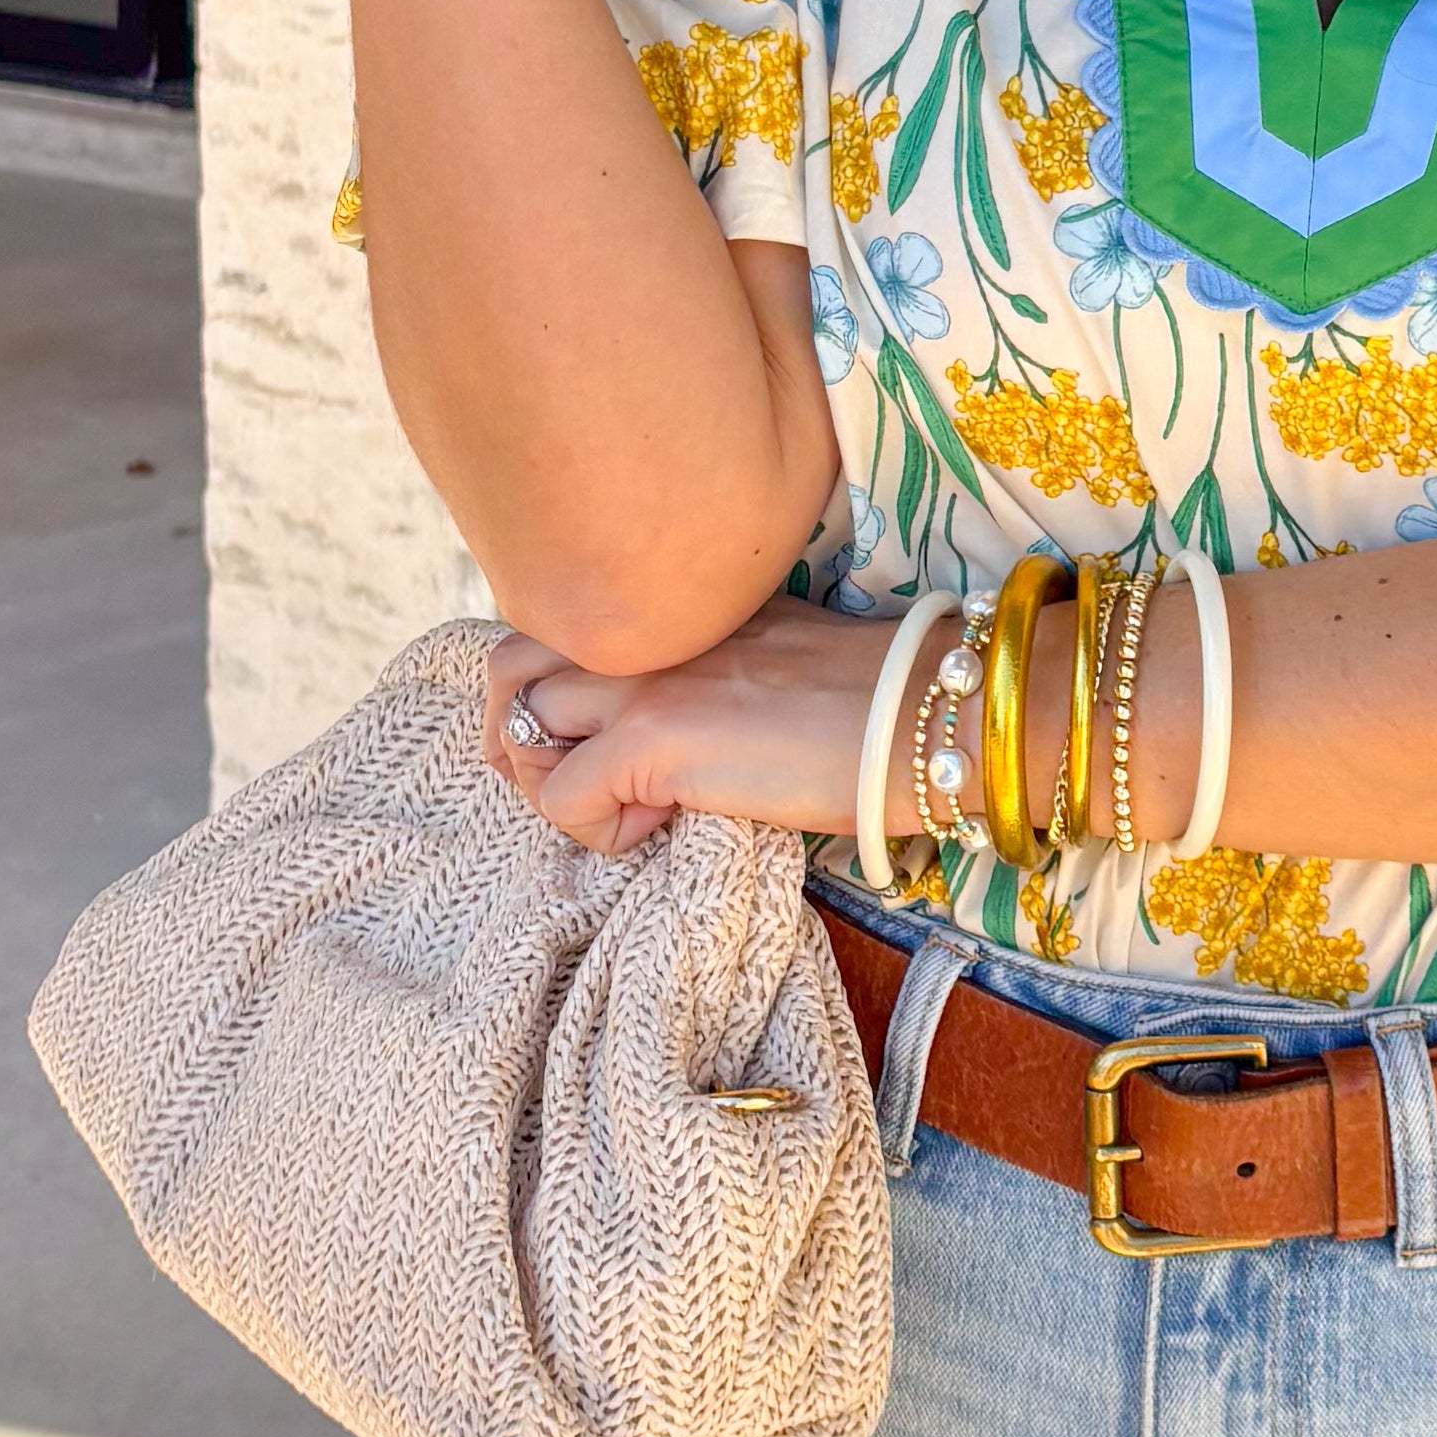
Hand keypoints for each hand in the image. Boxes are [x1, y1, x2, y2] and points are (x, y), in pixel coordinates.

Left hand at [485, 604, 897, 862]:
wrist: (926, 717)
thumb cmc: (874, 703)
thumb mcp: (771, 657)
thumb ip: (708, 670)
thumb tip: (674, 735)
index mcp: (676, 604)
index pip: (560, 627)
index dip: (553, 693)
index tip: (591, 742)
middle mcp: (648, 626)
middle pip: (509, 663)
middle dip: (514, 732)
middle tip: (562, 781)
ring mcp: (644, 677)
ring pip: (521, 724)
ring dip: (546, 781)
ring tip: (608, 809)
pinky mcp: (654, 738)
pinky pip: (564, 800)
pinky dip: (594, 833)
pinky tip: (658, 829)